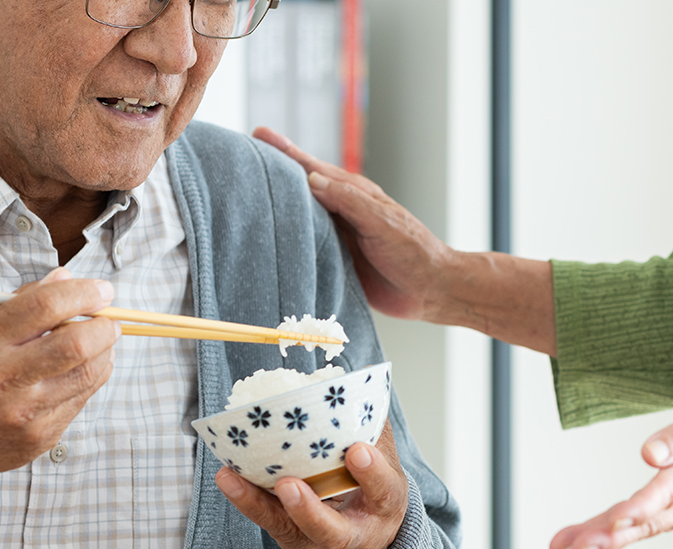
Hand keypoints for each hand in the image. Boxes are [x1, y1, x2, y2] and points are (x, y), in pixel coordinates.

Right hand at [0, 269, 119, 486]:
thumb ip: (20, 303)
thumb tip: (65, 277)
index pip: (44, 307)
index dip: (82, 294)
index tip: (103, 290)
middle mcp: (3, 376)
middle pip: (75, 344)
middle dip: (104, 326)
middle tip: (109, 320)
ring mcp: (24, 410)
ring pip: (87, 373)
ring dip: (106, 351)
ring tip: (102, 340)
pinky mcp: (40, 434)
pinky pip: (82, 398)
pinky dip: (95, 375)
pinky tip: (90, 365)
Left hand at [216, 420, 409, 548]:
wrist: (368, 542)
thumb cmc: (374, 494)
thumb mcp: (387, 465)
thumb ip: (375, 429)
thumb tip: (365, 379)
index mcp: (384, 507)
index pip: (383, 491)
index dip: (372, 473)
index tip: (358, 449)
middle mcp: (353, 533)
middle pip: (333, 531)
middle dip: (310, 510)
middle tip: (289, 485)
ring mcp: (319, 541)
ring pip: (291, 529)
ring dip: (260, 504)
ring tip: (234, 478)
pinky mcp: (291, 537)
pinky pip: (266, 519)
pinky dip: (245, 498)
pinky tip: (226, 476)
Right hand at [252, 127, 450, 320]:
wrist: (431, 290)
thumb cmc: (414, 252)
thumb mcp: (382, 222)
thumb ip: (349, 201)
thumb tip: (311, 180)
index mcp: (353, 194)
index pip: (311, 168)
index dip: (285, 151)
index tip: (259, 134)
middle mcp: (342, 211)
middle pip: (299, 190)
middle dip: (272, 173)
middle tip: (240, 158)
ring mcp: (337, 236)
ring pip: (299, 217)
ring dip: (274, 207)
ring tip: (244, 193)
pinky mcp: (335, 261)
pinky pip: (305, 248)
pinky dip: (286, 241)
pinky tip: (267, 240)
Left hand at [550, 400, 672, 548]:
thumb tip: (650, 453)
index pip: (672, 491)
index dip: (645, 506)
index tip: (619, 518)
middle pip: (649, 521)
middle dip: (613, 536)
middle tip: (581, 546)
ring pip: (637, 530)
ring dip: (602, 541)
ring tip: (567, 547)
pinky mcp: (665, 516)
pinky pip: (634, 529)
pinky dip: (605, 536)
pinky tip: (576, 541)